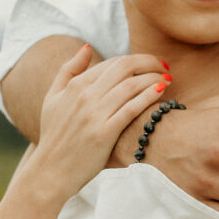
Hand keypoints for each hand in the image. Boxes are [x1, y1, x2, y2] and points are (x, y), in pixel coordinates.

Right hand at [28, 46, 169, 200]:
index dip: (136, 59)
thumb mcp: (52, 98)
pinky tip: (162, 90)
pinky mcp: (104, 133)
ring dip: (153, 77)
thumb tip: (86, 47)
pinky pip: (131, 108)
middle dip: (148, 62)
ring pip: (130, 86)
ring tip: (168, 78)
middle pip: (124, 68)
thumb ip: (68, 71)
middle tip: (165, 66)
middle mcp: (85, 96)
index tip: (152, 63)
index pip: (113, 63)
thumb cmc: (54, 136)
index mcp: (75, 86)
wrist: (51, 171)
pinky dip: (148, 96)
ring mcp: (94, 114)